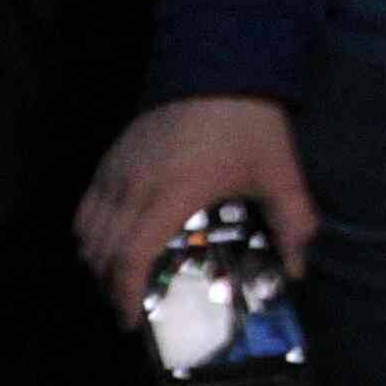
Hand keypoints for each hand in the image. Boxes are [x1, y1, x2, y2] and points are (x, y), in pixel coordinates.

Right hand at [79, 94, 314, 310]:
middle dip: (109, 287)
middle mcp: (133, 188)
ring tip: (116, 278)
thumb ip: (292, 220)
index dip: (124, 294)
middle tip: (129, 305)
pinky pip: (85, 209)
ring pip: (86, 233)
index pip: (130, 257)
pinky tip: (109, 242)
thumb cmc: (248, 123)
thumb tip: (299, 269)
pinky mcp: (109, 160)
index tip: (132, 320)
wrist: (218, 64)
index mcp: (172, 196)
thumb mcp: (279, 170)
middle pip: (100, 253)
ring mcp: (116, 172)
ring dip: (96, 263)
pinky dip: (89, 235)